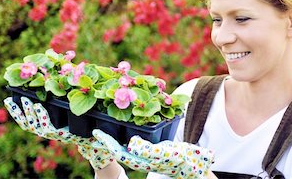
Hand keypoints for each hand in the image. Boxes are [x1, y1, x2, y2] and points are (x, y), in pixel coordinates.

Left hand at [4, 97, 113, 169]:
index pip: (47, 128)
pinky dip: (18, 113)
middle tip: (25, 98)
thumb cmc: (96, 139)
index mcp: (63, 135)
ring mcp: (45, 131)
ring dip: (18, 113)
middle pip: (34, 125)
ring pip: (27, 124)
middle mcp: (52, 134)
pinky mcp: (43, 126)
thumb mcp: (101, 139)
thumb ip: (102, 137)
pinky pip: (26, 122)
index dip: (41, 117)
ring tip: (9, 101)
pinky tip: (11, 102)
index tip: (38, 105)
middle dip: (28, 112)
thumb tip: (98, 132)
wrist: (90, 143)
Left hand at [94, 129, 213, 177]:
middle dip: (108, 140)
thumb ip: (148, 149)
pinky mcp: (153, 151)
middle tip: (97, 127)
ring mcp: (146, 155)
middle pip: (119, 149)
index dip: (107, 142)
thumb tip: (130, 144)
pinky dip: (128, 135)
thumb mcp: (166, 152)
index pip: (118, 152)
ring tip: (108, 125)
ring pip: (126, 146)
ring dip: (116, 137)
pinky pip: (136, 143)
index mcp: (142, 161)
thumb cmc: (182, 159)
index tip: (96, 132)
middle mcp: (141, 159)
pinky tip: (128, 128)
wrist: (195, 166)